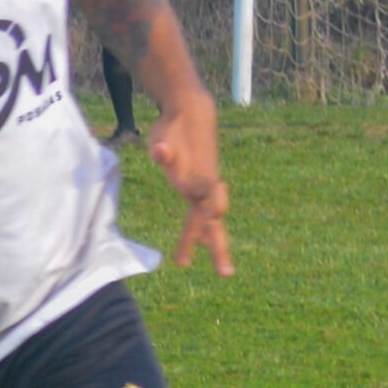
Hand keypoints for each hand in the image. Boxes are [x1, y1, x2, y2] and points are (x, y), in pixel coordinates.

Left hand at [148, 90, 232, 273]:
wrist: (192, 114)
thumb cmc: (174, 127)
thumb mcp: (165, 138)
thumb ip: (165, 151)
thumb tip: (161, 151)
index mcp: (199, 179)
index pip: (206, 203)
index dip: (210, 210)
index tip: (215, 220)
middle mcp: (206, 187)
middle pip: (213, 221)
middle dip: (218, 246)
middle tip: (226, 274)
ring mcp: (204, 188)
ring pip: (211, 222)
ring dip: (215, 244)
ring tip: (225, 271)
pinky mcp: (198, 187)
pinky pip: (202, 214)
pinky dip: (203, 230)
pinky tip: (203, 242)